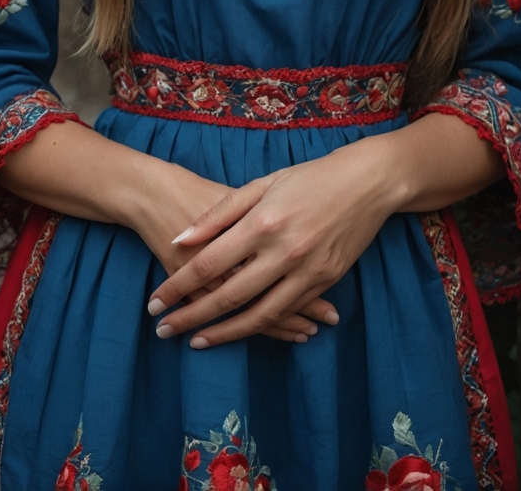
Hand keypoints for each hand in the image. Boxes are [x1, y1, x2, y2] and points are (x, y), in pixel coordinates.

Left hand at [146, 138, 399, 348]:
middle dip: (192, 317)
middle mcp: (283, 251)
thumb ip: (219, 214)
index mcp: (262, 222)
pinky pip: (287, 311)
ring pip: (258, 316)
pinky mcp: (325, 282)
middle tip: (164, 331)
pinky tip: (241, 333)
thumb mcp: (260, 184)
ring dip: (225, 334)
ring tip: (196, 342)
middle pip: (228, 296)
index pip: (208, 264)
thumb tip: (180, 239)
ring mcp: (307, 271)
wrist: (366, 183)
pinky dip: (263, 328)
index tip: (155, 302)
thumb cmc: (307, 177)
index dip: (177, 286)